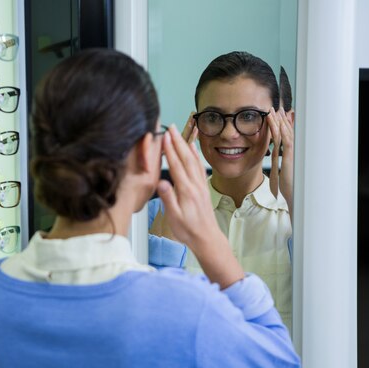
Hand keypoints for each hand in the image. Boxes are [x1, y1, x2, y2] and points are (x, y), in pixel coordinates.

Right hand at [150, 113, 197, 240]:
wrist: (207, 238)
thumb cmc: (188, 230)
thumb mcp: (175, 218)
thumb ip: (169, 199)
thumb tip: (162, 183)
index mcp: (186, 191)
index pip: (176, 166)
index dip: (170, 150)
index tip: (165, 137)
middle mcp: (195, 185)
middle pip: (185, 158)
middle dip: (177, 141)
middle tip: (170, 127)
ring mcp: (200, 185)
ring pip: (193, 160)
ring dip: (185, 145)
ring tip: (179, 133)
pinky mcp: (203, 187)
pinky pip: (199, 167)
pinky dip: (195, 155)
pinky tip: (192, 149)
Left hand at [267, 107, 294, 219]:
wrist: (297, 196)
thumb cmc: (292, 185)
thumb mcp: (286, 171)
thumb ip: (285, 161)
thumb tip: (283, 157)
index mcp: (292, 153)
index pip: (287, 135)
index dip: (283, 124)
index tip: (278, 114)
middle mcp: (295, 152)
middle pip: (288, 131)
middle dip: (281, 119)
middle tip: (276, 107)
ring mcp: (294, 154)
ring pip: (287, 134)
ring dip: (281, 122)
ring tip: (274, 112)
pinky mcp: (291, 159)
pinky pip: (288, 144)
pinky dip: (284, 134)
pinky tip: (280, 126)